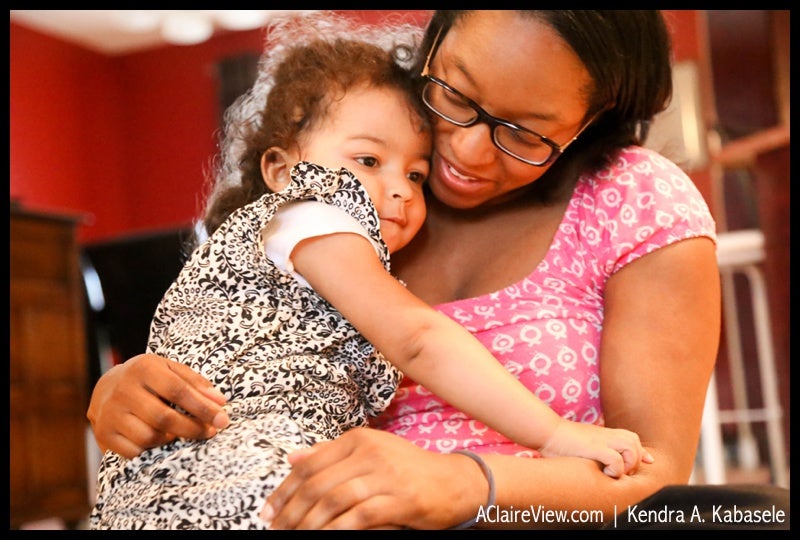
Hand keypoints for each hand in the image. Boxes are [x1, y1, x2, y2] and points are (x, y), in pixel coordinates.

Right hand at [86, 353, 228, 458]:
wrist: (106, 387)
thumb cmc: (149, 379)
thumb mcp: (171, 370)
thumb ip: (196, 383)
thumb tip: (220, 402)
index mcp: (144, 368)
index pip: (178, 390)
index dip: (203, 407)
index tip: (222, 419)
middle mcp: (123, 390)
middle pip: (164, 418)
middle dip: (193, 428)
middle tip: (210, 432)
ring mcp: (110, 413)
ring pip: (150, 437)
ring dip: (171, 438)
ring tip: (179, 431)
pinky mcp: (104, 433)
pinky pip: (135, 451)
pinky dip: (151, 448)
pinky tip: (158, 438)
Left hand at [262, 427, 487, 529]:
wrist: (455, 482)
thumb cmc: (408, 469)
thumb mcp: (370, 453)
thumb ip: (331, 454)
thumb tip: (293, 458)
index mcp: (358, 438)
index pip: (310, 464)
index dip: (284, 490)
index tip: (268, 511)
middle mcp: (370, 452)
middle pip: (317, 484)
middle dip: (291, 511)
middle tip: (276, 530)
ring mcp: (386, 474)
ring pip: (333, 500)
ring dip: (309, 524)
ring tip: (295, 538)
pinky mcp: (400, 498)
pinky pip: (358, 516)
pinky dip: (336, 530)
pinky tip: (323, 539)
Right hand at [539, 421, 654, 477]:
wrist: (547, 431)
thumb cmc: (560, 441)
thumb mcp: (582, 441)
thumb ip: (594, 446)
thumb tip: (596, 456)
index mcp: (604, 434)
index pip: (632, 439)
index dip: (642, 452)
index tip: (649, 461)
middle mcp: (606, 435)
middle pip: (634, 441)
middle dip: (635, 459)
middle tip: (623, 472)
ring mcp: (601, 440)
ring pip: (631, 447)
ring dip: (628, 463)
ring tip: (615, 472)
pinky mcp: (594, 447)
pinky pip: (615, 458)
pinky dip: (616, 468)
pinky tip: (605, 472)